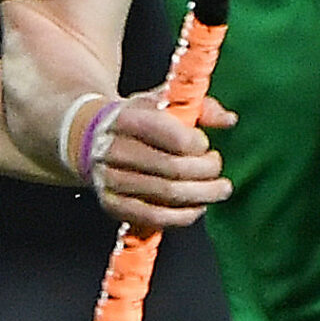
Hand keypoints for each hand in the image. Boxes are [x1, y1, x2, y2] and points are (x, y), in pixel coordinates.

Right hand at [93, 92, 235, 229]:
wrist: (90, 138)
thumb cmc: (138, 119)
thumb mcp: (163, 103)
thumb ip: (199, 107)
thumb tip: (229, 120)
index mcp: (128, 118)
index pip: (173, 136)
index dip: (197, 144)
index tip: (205, 145)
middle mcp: (114, 150)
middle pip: (173, 169)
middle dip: (205, 171)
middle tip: (218, 169)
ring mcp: (110, 180)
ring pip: (166, 195)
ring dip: (201, 195)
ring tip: (219, 189)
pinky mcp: (112, 205)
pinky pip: (154, 218)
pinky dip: (182, 216)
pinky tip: (199, 207)